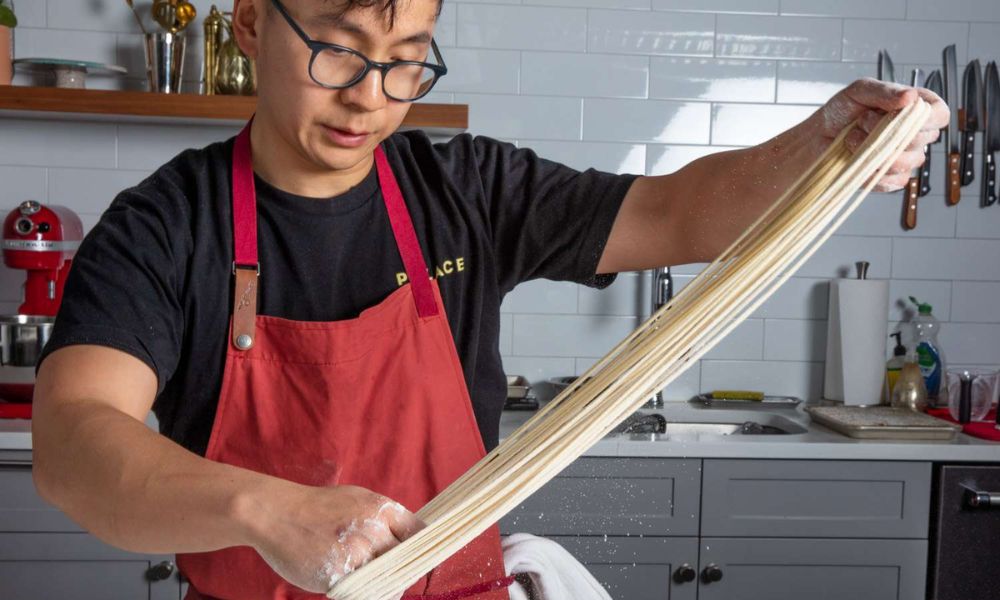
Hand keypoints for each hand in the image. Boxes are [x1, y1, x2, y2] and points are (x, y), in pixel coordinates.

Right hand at [248, 483, 424, 593]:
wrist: (275, 513)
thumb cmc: (318, 507)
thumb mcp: (358, 499)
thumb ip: (384, 518)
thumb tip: (411, 537)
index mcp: (382, 510)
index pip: (421, 534)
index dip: (426, 550)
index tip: (425, 560)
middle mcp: (374, 531)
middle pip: (407, 561)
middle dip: (405, 572)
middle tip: (397, 578)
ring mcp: (356, 555)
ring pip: (387, 582)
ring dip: (384, 588)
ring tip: (371, 583)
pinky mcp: (338, 576)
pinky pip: (362, 594)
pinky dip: (362, 594)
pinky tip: (352, 586)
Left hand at [816, 78, 949, 191]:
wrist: (818, 138)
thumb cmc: (841, 113)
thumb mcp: (860, 91)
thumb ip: (885, 92)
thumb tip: (910, 96)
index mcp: (915, 109)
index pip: (940, 114)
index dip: (928, 117)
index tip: (905, 113)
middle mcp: (915, 134)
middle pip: (922, 139)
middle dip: (886, 130)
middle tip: (862, 121)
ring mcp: (905, 159)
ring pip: (906, 161)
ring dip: (874, 150)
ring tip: (854, 138)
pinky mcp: (892, 179)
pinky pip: (893, 181)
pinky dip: (871, 170)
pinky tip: (857, 158)